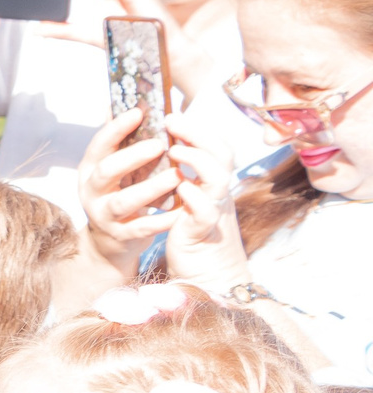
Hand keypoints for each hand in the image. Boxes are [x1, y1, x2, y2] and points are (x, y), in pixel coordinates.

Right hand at [78, 106, 177, 273]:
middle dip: (132, 157)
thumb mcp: (114, 165)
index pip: (99, 145)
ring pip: (123, 202)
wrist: (111, 239)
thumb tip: (122, 99)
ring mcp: (104, 215)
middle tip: (160, 145)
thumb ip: (120, 138)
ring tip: (176, 176)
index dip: (116, 128)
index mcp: (91, 168)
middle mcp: (92, 191)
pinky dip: (161, 220)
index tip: (138, 112)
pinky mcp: (120, 235)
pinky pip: (141, 228)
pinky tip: (181, 209)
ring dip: (149, 188)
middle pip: (106, 172)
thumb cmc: (120, 190)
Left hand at [154, 119, 254, 291]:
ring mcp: (214, 212)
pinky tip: (178, 187)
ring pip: (218, 178)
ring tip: (174, 150)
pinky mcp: (204, 232)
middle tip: (172, 120)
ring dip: (197, 161)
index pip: (216, 148)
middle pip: (221, 155)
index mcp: (213, 185)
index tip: (175, 115)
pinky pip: (205, 210)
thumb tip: (172, 151)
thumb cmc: (194, 237)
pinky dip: (193, 196)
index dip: (198, 130)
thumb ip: (187, 179)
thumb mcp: (191, 203)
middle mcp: (218, 195)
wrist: (209, 276)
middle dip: (197, 134)